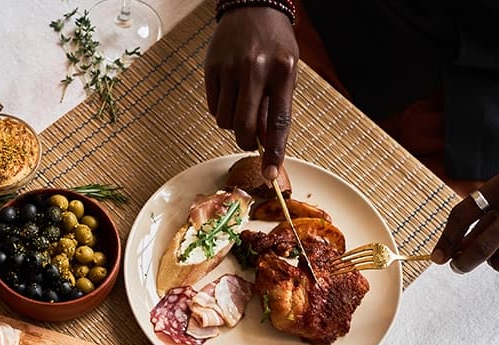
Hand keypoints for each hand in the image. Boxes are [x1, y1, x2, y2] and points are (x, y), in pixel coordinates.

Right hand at [204, 7, 297, 179]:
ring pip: (225, 121)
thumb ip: (275, 105)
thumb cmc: (274, 42)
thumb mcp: (286, 70)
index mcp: (282, 71)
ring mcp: (231, 69)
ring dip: (233, 124)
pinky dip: (221, 110)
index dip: (275, 151)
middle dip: (246, 142)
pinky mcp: (212, 68)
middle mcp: (255, 70)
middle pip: (245, 126)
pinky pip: (213, 107)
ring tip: (241, 106)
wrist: (252, 6)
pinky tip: (230, 93)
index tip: (270, 174)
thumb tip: (262, 142)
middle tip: (248, 141)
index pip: (279, 121)